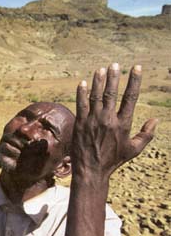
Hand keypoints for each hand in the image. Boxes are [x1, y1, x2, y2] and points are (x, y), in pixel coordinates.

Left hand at [72, 63, 157, 179]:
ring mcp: (93, 121)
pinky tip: (82, 83)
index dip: (134, 81)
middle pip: (112, 93)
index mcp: (123, 124)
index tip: (136, 68)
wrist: (91, 170)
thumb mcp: (133, 150)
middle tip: (115, 65)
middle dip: (114, 77)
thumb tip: (156, 120)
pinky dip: (81, 93)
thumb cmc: (113, 161)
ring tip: (101, 69)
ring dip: (98, 81)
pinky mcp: (80, 124)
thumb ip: (146, 135)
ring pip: (96, 96)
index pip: (130, 98)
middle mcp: (108, 119)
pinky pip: (81, 105)